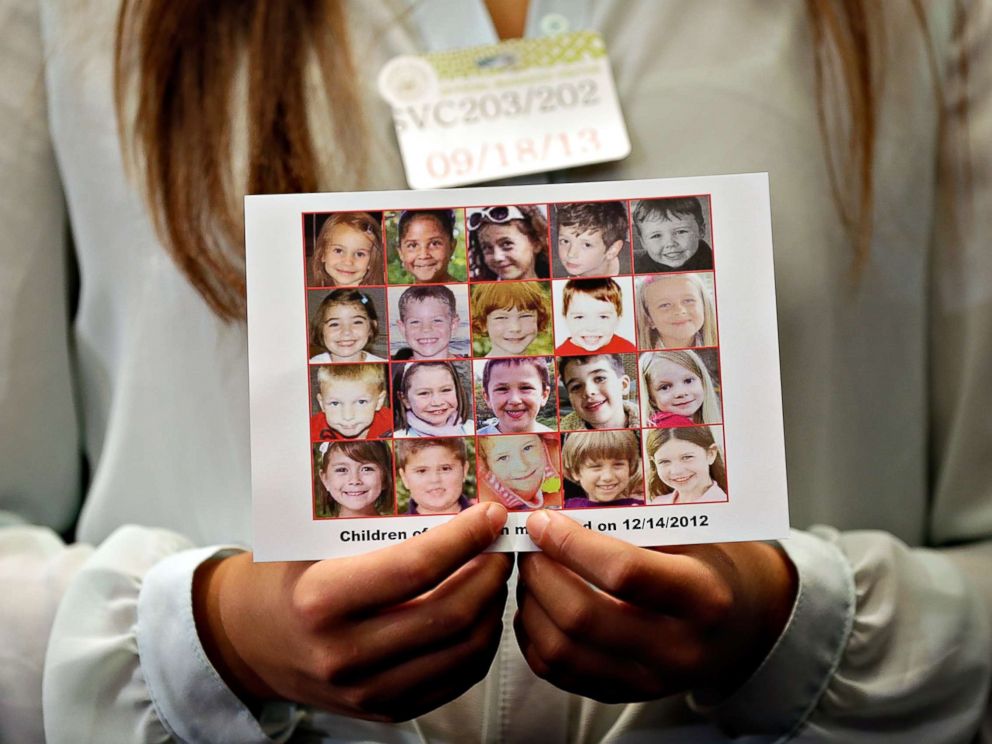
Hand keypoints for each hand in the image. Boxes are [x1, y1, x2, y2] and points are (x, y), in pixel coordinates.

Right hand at [193, 503, 511, 721]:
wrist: (247, 641)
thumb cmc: (283, 577)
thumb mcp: (310, 542)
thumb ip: (373, 526)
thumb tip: (452, 500)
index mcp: (321, 600)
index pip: (415, 568)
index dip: (464, 538)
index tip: (491, 515)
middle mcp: (344, 654)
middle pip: (449, 614)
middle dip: (490, 572)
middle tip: (502, 543)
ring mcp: (367, 691)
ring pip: (463, 652)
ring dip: (493, 607)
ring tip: (495, 574)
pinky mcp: (385, 711)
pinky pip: (455, 680)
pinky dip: (480, 644)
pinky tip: (481, 612)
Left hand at [514, 510, 796, 703]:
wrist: (741, 624)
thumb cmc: (710, 565)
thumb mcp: (692, 537)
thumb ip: (634, 527)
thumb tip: (559, 509)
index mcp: (703, 599)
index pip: (624, 573)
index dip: (572, 544)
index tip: (543, 522)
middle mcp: (678, 649)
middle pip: (583, 617)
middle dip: (541, 573)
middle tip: (528, 544)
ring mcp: (649, 681)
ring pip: (562, 650)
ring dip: (530, 603)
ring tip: (530, 571)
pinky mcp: (624, 695)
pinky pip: (558, 673)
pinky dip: (533, 636)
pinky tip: (537, 604)